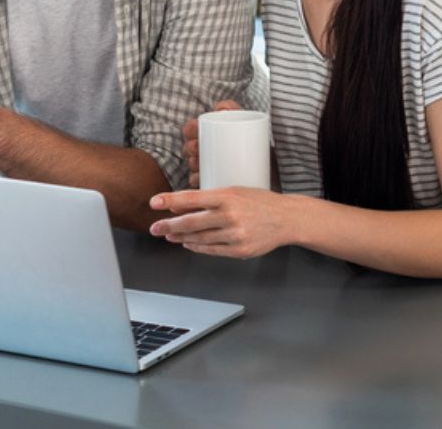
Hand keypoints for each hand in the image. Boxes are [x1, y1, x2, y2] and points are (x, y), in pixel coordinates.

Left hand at [148, 188, 292, 258]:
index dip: (170, 200)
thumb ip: (210, 199)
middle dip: (169, 225)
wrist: (287, 218)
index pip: (192, 197)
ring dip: (181, 237)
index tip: (154, 202)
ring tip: (170, 235)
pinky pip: (211, 250)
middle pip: (191, 222)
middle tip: (154, 227)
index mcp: (228, 196)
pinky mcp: (240, 250)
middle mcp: (230, 215)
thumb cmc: (260, 202)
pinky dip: (197, 247)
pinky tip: (189, 243)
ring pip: (199, 238)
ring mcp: (235, 234)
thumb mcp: (235, 191)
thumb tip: (180, 205)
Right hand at [182, 99, 240, 188]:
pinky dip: (196, 180)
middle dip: (190, 147)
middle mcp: (202, 149)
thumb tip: (219, 107)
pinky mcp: (211, 180)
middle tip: (198, 148)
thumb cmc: (249, 135)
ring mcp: (206, 165)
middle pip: (188, 148)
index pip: (190, 129)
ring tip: (199, 164)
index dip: (190, 129)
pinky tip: (199, 179)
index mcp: (206, 133)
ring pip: (192, 165)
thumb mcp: (242, 119)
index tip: (197, 129)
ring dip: (192, 164)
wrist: (263, 159)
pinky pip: (198, 182)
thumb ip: (231, 107)